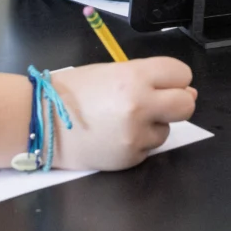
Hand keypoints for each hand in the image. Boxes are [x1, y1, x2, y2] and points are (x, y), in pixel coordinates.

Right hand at [49, 57, 197, 170]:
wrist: (42, 122)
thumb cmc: (74, 92)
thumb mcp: (112, 72)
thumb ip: (149, 79)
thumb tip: (188, 92)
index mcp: (135, 77)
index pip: (181, 73)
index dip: (176, 78)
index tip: (167, 83)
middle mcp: (140, 105)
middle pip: (186, 104)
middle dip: (178, 103)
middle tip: (159, 103)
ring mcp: (136, 135)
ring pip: (167, 130)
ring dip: (153, 125)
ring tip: (123, 120)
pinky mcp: (130, 158)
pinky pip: (148, 148)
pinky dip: (138, 142)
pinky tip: (115, 135)